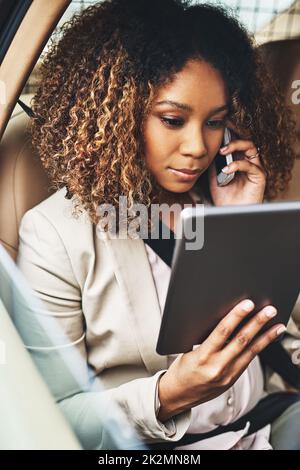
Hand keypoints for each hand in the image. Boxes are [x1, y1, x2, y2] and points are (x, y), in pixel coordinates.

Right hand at [157, 299, 285, 421]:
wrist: (177, 395)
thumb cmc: (181, 369)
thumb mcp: (188, 350)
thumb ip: (206, 339)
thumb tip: (226, 321)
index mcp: (202, 356)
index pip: (222, 332)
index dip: (236, 316)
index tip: (248, 304)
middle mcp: (217, 367)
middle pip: (241, 340)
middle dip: (257, 323)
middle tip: (269, 310)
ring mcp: (227, 375)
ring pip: (250, 352)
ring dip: (265, 337)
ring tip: (277, 326)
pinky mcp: (232, 380)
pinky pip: (247, 361)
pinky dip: (258, 348)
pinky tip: (266, 340)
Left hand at [208, 122, 265, 205]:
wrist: (231, 213)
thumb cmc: (224, 198)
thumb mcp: (214, 178)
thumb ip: (213, 165)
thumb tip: (206, 151)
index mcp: (239, 160)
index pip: (237, 141)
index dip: (231, 132)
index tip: (220, 123)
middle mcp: (249, 162)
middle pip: (246, 140)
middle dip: (234, 134)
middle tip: (222, 132)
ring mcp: (256, 169)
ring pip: (251, 148)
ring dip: (236, 146)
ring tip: (222, 151)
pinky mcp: (260, 178)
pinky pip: (251, 166)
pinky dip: (238, 165)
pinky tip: (227, 170)